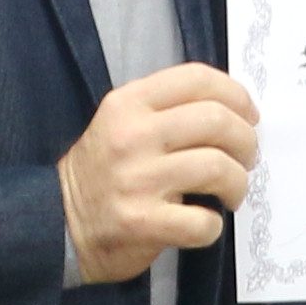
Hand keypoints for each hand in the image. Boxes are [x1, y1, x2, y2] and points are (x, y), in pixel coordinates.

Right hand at [61, 62, 255, 282]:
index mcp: (128, 104)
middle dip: (246, 141)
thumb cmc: (100, 174)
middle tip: (246, 159)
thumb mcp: (120, 124)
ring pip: (218, 168)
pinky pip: (203, 222)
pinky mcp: (142, 223)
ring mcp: (136, 180)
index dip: (236, 95)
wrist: (57, 224)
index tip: (249, 116)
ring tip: (232, 193)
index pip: (197, 78)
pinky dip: (214, 226)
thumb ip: (166, 111)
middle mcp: (131, 135)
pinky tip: (204, 224)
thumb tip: (233, 114)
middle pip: (217, 121)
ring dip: (238, 183)